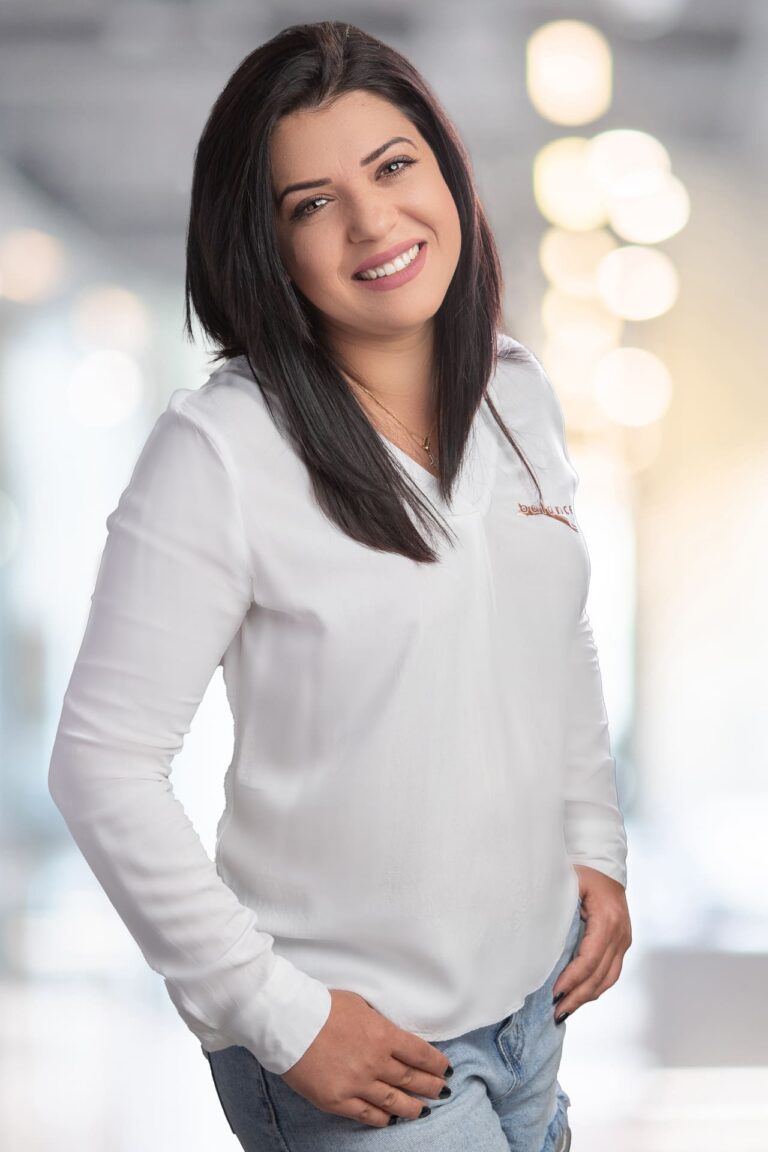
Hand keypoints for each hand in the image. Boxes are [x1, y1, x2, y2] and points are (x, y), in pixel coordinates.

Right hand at [280, 989, 451, 1127]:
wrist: (289, 1021)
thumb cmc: (322, 1005)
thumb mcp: (360, 1004)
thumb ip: (379, 1022)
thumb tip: (392, 1034)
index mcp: (383, 1034)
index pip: (419, 1053)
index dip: (436, 1063)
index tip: (445, 1068)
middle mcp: (375, 1062)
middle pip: (411, 1078)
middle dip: (430, 1085)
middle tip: (442, 1089)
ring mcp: (357, 1084)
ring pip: (393, 1101)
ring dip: (412, 1107)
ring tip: (424, 1110)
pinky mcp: (337, 1100)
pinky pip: (366, 1114)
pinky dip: (382, 1119)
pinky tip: (391, 1120)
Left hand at [551, 865, 631, 1021]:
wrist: (606, 865)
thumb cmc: (584, 873)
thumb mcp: (569, 883)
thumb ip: (558, 908)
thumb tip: (539, 936)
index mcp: (607, 920)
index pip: (590, 958)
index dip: (573, 978)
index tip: (555, 992)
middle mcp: (620, 933)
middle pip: (600, 974)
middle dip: (577, 995)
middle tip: (556, 1011)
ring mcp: (624, 940)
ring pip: (608, 978)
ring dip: (587, 997)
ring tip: (565, 1011)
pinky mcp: (622, 943)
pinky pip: (611, 972)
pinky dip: (595, 987)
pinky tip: (580, 997)